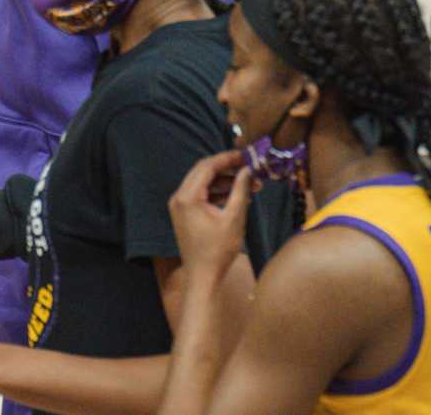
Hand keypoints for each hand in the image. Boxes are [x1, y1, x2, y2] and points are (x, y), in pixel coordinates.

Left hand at [168, 150, 253, 280]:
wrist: (203, 276)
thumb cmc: (218, 250)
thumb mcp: (234, 218)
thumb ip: (240, 190)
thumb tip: (248, 170)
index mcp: (187, 196)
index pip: (207, 166)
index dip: (227, 158)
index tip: (245, 154)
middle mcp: (179, 197)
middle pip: (204, 172)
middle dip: (228, 169)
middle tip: (249, 167)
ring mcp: (180, 205)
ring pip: (204, 183)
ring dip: (225, 182)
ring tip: (251, 185)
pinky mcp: (184, 213)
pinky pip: (202, 195)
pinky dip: (218, 193)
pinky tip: (238, 195)